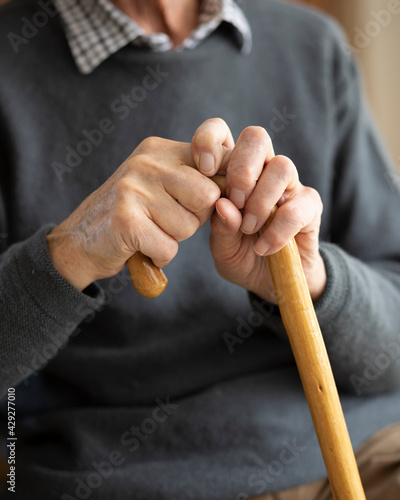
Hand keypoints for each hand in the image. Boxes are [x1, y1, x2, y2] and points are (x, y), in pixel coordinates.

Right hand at [47, 130, 224, 290]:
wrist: (81, 241)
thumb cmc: (134, 216)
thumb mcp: (163, 186)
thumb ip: (196, 180)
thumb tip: (239, 188)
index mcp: (161, 149)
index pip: (217, 152)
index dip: (226, 183)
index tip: (216, 202)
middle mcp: (148, 161)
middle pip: (208, 196)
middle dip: (197, 218)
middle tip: (169, 220)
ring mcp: (134, 188)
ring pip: (189, 226)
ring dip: (175, 238)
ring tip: (150, 230)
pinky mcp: (126, 219)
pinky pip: (169, 247)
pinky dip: (159, 255)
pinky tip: (141, 246)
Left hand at [192, 119, 325, 303]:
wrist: (271, 282)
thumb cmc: (241, 255)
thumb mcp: (222, 246)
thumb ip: (220, 227)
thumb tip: (223, 206)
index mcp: (232, 171)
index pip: (221, 133)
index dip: (210, 140)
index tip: (203, 169)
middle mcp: (261, 170)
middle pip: (256, 137)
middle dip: (241, 169)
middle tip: (234, 202)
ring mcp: (288, 186)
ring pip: (281, 166)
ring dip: (260, 200)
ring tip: (249, 228)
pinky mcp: (310, 206)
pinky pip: (299, 206)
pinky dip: (278, 229)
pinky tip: (264, 248)